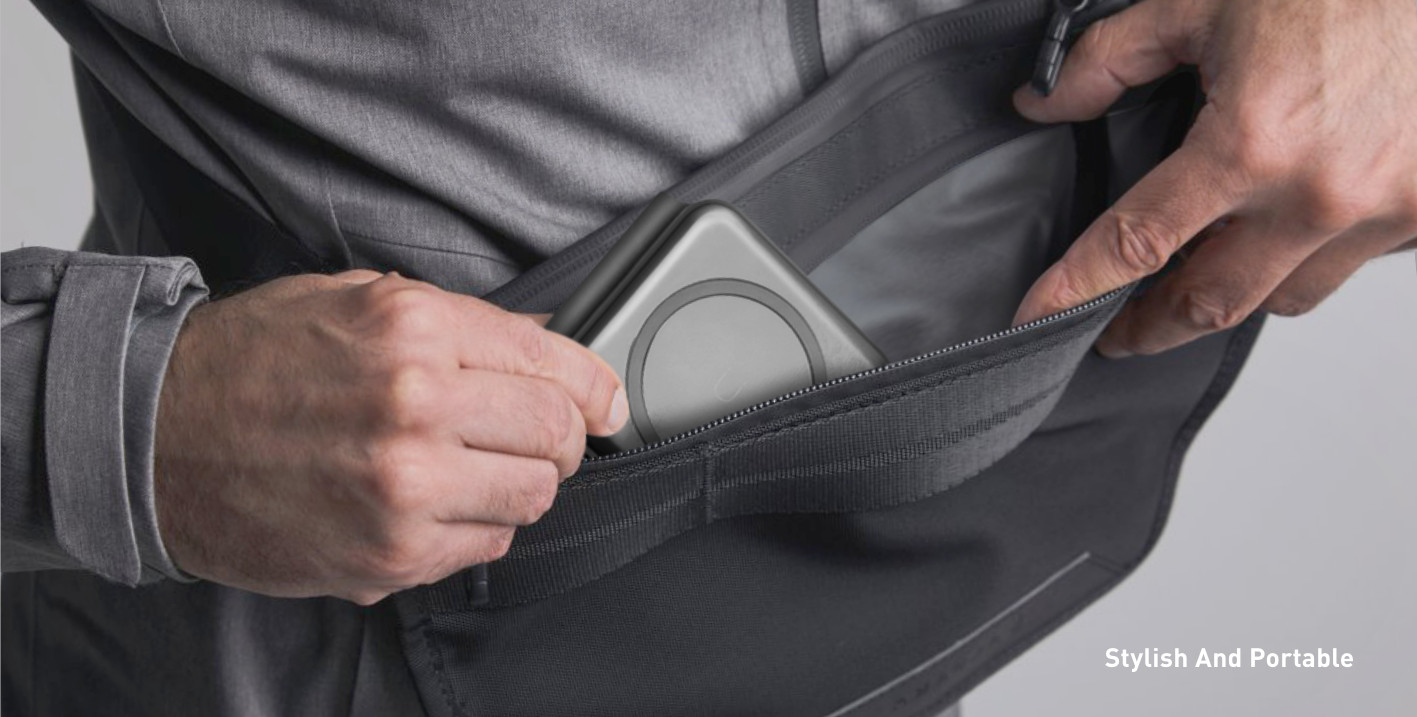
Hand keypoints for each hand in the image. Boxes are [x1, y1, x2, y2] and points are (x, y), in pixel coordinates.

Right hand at [153, 271, 627, 603]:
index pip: (554, 364)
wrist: (154, 437)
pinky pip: (487, 546)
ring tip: (467, 469)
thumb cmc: (252, 363)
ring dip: (516, 483)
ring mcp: (406, 488)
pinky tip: (431, 504)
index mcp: (412, 330)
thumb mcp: (356, 302)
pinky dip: (475, 527)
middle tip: (532, 436)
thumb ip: (458, 326)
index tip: (604, 401)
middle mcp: (416, 407)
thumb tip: (548, 358)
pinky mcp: (391, 554)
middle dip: (558, 437)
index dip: (593, 387)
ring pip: (534, 496)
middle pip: (557, 435)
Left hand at [1012, 0, 1416, 355]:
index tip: (1038, 319)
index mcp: (1252, 142)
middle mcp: (1318, 193)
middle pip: (1211, 302)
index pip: (1139, 242)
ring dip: (1234, 290)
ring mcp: (1383, 209)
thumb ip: (1110, 59)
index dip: (1078, 288)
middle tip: (1117, 332)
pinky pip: (1349, 265)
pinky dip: (1307, 258)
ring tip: (1199, 270)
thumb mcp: (1205, 1)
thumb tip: (1045, 101)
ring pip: (1284, 295)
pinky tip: (1285, 231)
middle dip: (1152, 327)